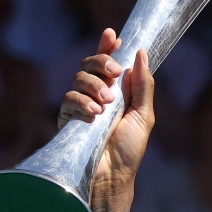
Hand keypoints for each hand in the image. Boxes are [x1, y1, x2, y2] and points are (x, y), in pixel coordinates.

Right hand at [58, 29, 155, 201]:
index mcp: (116, 91)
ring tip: (106, 105)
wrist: (114, 176)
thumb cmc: (130, 149)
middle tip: (113, 74)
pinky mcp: (68, 119)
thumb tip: (141, 53)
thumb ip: (142, 85)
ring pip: (78, 78)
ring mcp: (80, 105)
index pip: (108, 62)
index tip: (112, 36)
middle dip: (101, 63)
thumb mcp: (143, 115)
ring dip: (93, 86)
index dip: (107, 47)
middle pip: (90, 64)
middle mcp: (96, 95)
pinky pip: (68, 99)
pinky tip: (93, 114)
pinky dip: (81, 102)